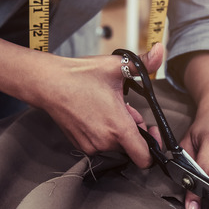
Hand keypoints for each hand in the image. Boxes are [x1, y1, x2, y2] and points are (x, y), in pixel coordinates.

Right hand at [36, 44, 163, 167]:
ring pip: (116, 145)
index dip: (153, 147)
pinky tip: (98, 114)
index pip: (144, 158)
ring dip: (118, 130)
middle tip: (126, 109)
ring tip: (109, 109)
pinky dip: (104, 133)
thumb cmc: (81, 75)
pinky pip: (101, 144)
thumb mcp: (117, 66)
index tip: (151, 131)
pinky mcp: (80, 145)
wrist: (48, 83)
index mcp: (118, 127)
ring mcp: (91, 145)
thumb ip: (144, 62)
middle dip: (134, 130)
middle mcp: (105, 141)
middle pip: (131, 147)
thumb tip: (160, 50)